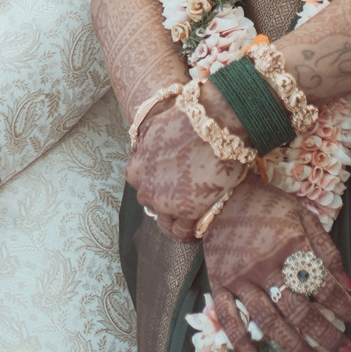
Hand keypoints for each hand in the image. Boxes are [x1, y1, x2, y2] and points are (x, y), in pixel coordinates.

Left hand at [124, 86, 246, 241]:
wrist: (215, 124)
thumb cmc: (189, 120)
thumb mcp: (155, 128)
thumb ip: (147, 145)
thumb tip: (145, 149)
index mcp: (135, 167)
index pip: (140, 183)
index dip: (156, 181)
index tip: (170, 180)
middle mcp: (145, 187)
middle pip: (152, 201)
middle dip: (166, 198)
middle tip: (185, 194)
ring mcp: (164, 202)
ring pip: (166, 220)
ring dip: (177, 218)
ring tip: (192, 217)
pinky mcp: (186, 212)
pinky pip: (183, 231)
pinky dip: (189, 232)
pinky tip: (198, 228)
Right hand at [202, 178, 350, 351]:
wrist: (219, 192)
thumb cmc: (266, 203)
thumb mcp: (303, 215)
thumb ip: (326, 249)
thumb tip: (348, 284)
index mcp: (290, 246)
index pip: (325, 287)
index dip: (347, 308)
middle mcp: (266, 266)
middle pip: (300, 311)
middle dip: (327, 335)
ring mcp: (240, 277)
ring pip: (269, 321)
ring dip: (294, 346)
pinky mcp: (219, 282)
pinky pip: (228, 318)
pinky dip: (240, 342)